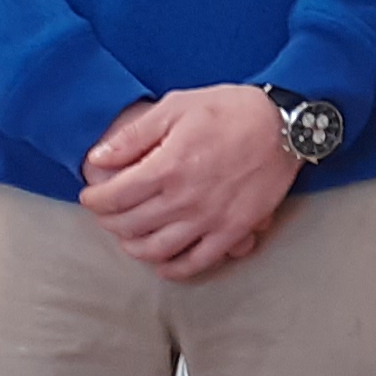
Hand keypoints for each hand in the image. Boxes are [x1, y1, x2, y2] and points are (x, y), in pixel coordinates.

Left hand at [77, 85, 296, 278]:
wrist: (284, 126)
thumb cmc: (230, 110)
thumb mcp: (176, 107)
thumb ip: (134, 135)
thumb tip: (98, 158)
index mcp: (168, 167)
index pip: (115, 197)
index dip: (95, 200)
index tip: (91, 196)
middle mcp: (185, 199)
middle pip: (130, 225)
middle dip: (108, 221)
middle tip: (105, 213)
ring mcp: (209, 220)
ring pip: (156, 249)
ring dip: (133, 247)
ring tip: (128, 236)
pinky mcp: (232, 232)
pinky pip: (196, 262)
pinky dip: (173, 268)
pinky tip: (162, 262)